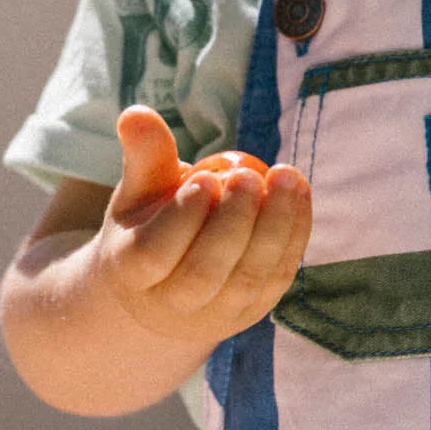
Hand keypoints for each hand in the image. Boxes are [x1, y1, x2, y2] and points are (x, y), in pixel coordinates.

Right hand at [95, 106, 311, 348]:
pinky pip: (278, 277)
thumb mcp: (139, 192)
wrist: (167, 285)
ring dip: (274, 228)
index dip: (183, 218)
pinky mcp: (252, 314)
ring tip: (286, 178)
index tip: (207, 178)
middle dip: (234, 222)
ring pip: (248, 279)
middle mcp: (170, 306)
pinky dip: (294, 236)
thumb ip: (144, 156)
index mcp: (130, 274)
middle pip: (205, 272)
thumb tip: (136, 113)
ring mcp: (215, 316)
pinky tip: (300, 193)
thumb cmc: (149, 224)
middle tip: (251, 175)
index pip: (155, 254)